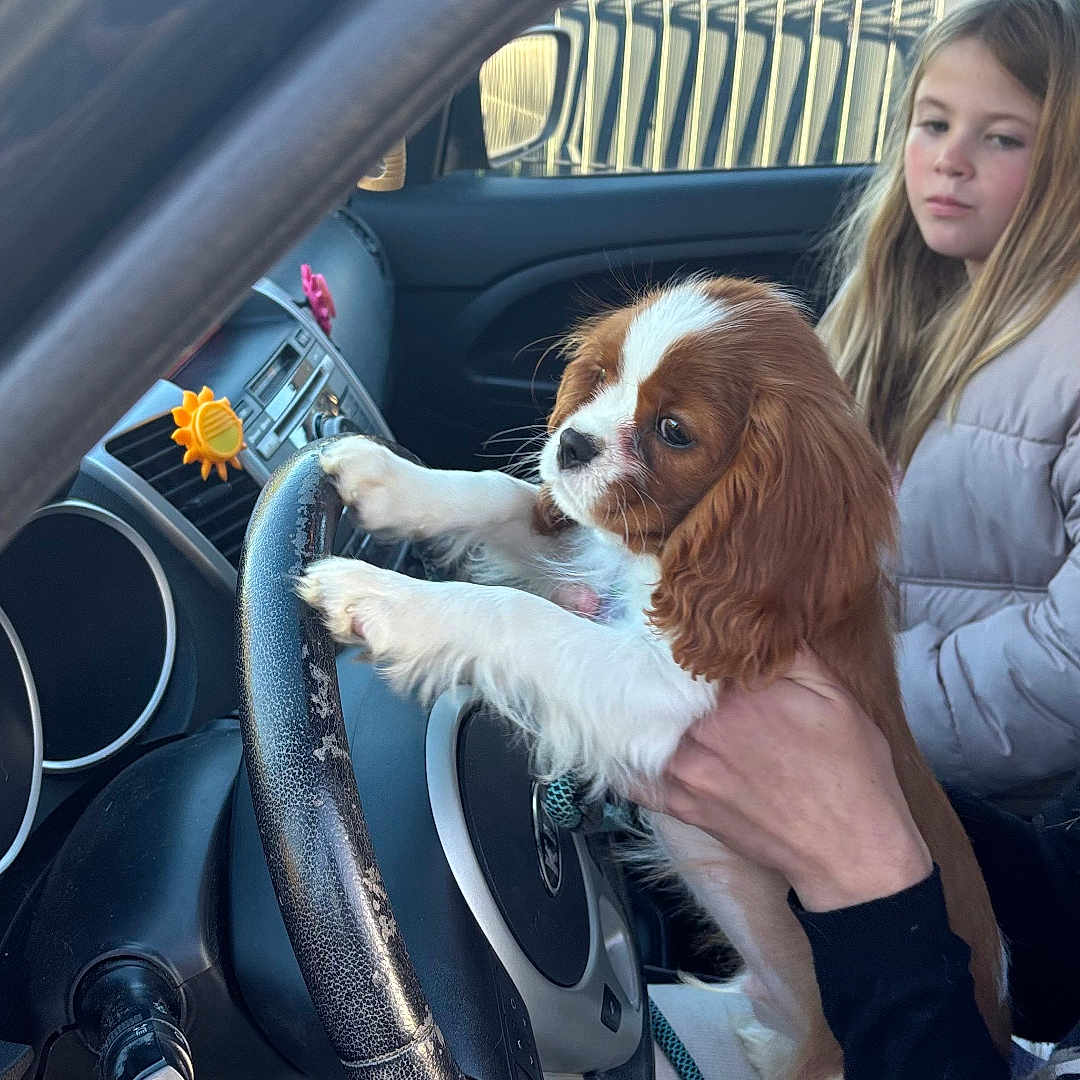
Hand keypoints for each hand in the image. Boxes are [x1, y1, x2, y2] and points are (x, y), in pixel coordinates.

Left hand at [637, 650, 931, 910]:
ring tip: (647, 695)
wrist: (850, 852)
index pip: (695, 653)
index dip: (694, 642)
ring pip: (646, 725)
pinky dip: (628, 759)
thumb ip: (789, 655)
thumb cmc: (851, 772)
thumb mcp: (834, 697)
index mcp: (738, 698)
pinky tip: (629, 743)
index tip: (692, 635)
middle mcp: (702, 733)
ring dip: (648, 710)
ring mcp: (687, 773)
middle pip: (666, 687)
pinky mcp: (681, 806)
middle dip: (669, 674)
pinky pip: (635, 778)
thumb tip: (754, 622)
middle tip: (668, 663)